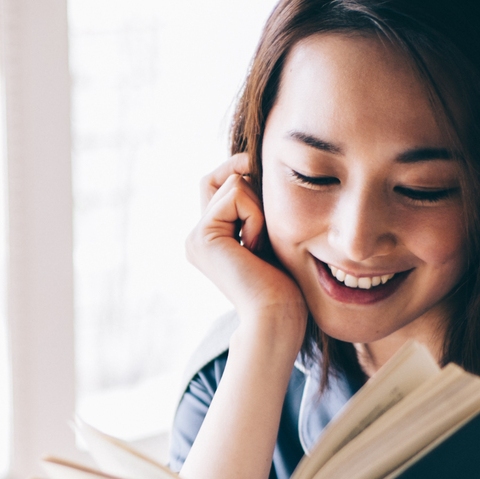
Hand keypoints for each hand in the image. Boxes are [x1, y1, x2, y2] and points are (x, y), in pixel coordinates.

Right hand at [185, 152, 306, 332]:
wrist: (276, 316)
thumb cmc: (284, 283)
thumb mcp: (270, 234)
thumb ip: (255, 205)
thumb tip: (252, 162)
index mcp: (210, 237)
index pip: (223, 182)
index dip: (246, 177)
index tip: (268, 197)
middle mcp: (196, 236)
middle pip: (224, 176)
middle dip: (255, 194)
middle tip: (264, 236)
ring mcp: (196, 236)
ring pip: (234, 182)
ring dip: (259, 209)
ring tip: (260, 247)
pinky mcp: (202, 235)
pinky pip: (236, 192)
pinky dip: (256, 216)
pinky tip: (255, 248)